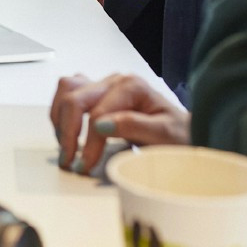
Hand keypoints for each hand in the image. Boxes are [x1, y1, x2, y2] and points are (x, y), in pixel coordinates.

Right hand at [50, 73, 188, 173]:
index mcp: (132, 86)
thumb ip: (135, 127)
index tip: (85, 166)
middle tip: (69, 160)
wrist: (185, 133)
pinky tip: (67, 133)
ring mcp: (104, 84)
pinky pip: (69, 92)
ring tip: (65, 147)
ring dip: (60, 119)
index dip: (88, 142)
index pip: (97, 114)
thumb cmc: (179, 134)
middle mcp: (115, 80)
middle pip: (76, 98)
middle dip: (67, 132)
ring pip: (67, 89)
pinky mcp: (98, 92)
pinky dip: (62, 112)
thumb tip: (100, 126)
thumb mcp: (165, 134)